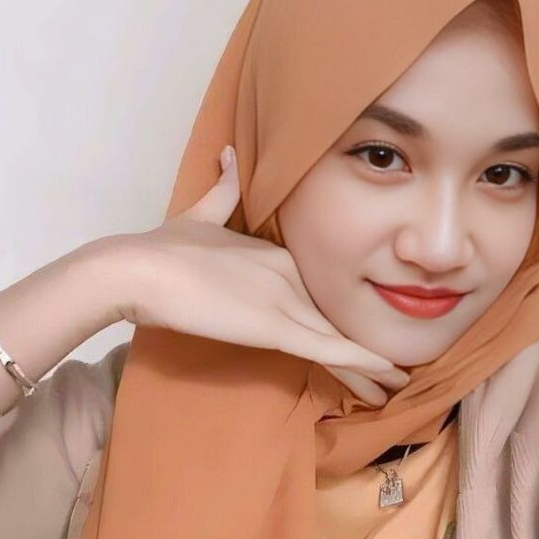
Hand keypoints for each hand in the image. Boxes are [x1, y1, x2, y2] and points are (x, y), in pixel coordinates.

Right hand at [114, 146, 409, 405]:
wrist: (140, 268)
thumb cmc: (163, 249)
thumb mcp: (200, 215)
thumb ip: (222, 189)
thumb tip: (229, 154)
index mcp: (277, 254)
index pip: (316, 291)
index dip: (336, 316)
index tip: (353, 335)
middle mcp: (290, 275)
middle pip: (334, 316)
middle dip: (362, 343)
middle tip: (391, 370)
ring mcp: (286, 301)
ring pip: (340, 337)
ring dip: (371, 365)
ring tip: (398, 384)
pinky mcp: (277, 328)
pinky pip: (331, 350)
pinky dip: (364, 364)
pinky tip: (388, 377)